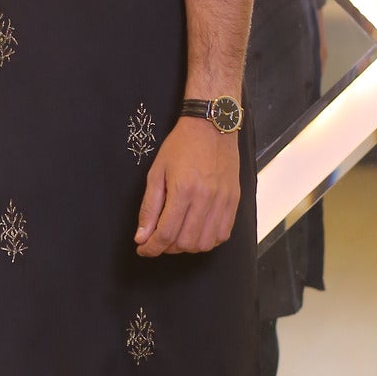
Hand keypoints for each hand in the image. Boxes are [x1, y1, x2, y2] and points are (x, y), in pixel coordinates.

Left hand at [135, 118, 240, 256]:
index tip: (143, 249)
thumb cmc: (181, 145)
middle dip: (167, 248)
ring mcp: (223, 201)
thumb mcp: (157, 172)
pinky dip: (207, 240)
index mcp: (183, 190)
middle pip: (185, 243)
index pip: (166, 233)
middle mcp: (205, 199)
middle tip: (158, 238)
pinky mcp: (234, 201)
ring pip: (205, 243)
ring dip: (187, 246)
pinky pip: (222, 235)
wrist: (212, 126)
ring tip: (177, 235)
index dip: (151, 248)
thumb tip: (142, 236)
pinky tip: (197, 231)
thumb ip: (149, 207)